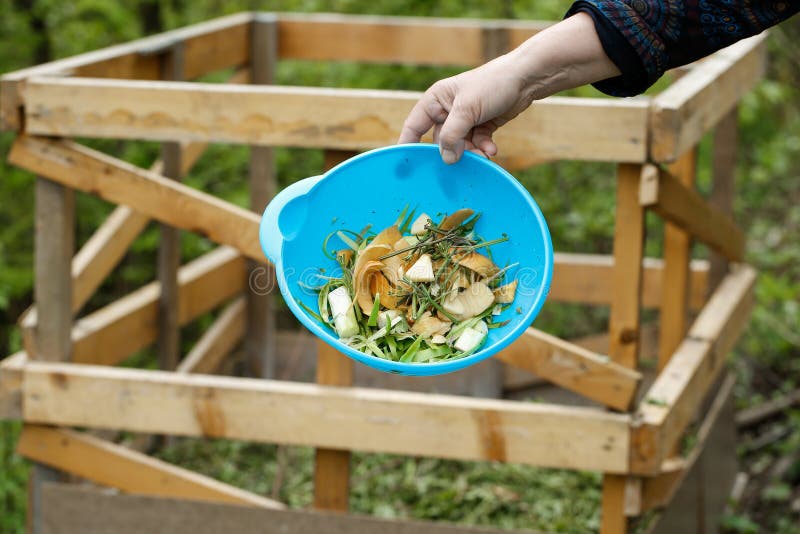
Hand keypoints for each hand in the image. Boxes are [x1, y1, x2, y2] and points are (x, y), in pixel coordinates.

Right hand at [398, 54, 534, 163]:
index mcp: (435, 100)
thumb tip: (446, 159)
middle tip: (462, 160)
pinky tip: (492, 149)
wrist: (525, 78)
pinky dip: (483, 147)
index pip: (414, 126)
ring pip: (460, 145)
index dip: (408, 144)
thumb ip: (452, 136)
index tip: (405, 165)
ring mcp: (465, 119)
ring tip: (484, 154)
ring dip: (471, 152)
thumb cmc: (492, 84)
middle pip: (440, 140)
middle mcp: (447, 110)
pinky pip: (476, 143)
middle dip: (452, 151)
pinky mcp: (481, 125)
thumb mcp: (466, 110)